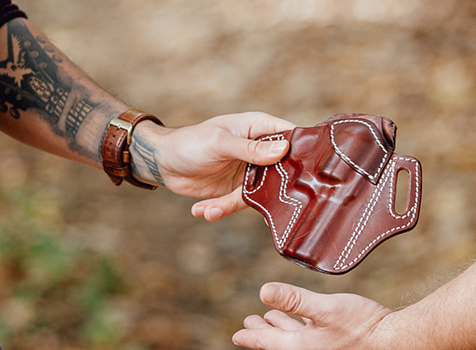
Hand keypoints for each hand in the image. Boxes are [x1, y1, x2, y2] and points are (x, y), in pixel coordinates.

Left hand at [128, 112, 295, 220]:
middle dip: (276, 190)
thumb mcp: (220, 143)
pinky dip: (220, 209)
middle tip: (269, 205)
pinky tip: (202, 210)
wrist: (163, 161)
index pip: (291, 137)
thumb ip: (250, 149)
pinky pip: (238, 204)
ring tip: (210, 210)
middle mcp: (260, 150)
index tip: (312, 171)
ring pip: (261, 193)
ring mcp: (250, 171)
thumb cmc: (190, 142)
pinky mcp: (236, 189)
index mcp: (260, 128)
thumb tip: (283, 150)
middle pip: (283, 170)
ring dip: (233, 204)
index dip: (303, 151)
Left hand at [232, 282, 394, 349]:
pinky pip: (309, 336)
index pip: (266, 342)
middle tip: (250, 323)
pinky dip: (299, 327)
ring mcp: (322, 347)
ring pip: (293, 339)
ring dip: (281, 328)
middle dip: (263, 332)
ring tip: (271, 319)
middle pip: (277, 342)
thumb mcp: (325, 309)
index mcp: (300, 347)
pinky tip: (302, 319)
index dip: (250, 337)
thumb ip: (294, 300)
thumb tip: (262, 291)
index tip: (237, 335)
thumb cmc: (362, 326)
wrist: (394, 340)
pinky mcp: (335, 341)